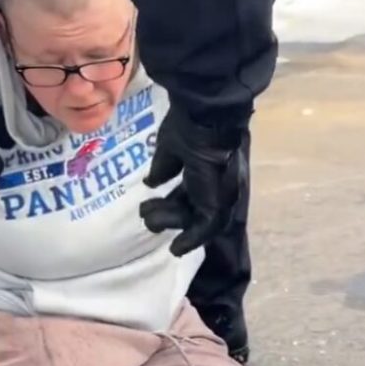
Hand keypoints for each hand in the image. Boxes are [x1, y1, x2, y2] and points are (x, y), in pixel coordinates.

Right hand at [139, 107, 247, 256]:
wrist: (205, 117)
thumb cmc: (188, 126)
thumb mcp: (170, 149)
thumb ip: (163, 167)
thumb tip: (151, 182)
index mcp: (207, 166)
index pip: (191, 191)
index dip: (172, 203)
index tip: (149, 209)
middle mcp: (216, 182)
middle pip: (193, 207)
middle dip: (168, 214)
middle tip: (143, 214)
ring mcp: (221, 192)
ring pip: (196, 219)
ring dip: (171, 222)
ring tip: (148, 220)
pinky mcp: (220, 201)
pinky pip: (206, 228)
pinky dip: (191, 239)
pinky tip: (174, 248)